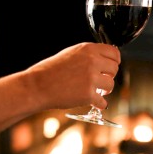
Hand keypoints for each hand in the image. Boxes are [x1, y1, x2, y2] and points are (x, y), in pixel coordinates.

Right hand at [0, 42, 120, 142]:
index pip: (114, 53)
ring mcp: (91, 79)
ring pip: (111, 85)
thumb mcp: (70, 54)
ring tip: (96, 91)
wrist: (37, 86)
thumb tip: (104, 60)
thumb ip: (88, 55)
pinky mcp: (88, 95)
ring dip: (105, 90)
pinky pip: (103, 101)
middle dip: (108, 76)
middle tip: (100, 82)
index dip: (114, 61)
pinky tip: (94, 103)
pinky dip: (99, 104)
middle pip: (114, 69)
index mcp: (88, 49)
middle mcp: (92, 62)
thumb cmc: (50, 71)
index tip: (111, 67)